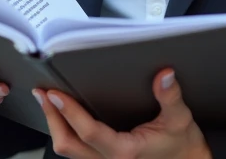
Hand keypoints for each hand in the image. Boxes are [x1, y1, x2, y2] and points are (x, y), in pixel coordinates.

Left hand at [35, 69, 210, 158]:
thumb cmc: (182, 146)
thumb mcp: (180, 119)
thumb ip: (170, 97)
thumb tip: (164, 75)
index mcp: (125, 151)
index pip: (88, 131)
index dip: (69, 112)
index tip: (56, 94)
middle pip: (67, 144)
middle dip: (52, 118)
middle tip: (43, 93)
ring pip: (68, 149)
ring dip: (55, 125)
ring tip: (48, 101)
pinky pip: (76, 150)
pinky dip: (66, 131)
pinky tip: (64, 115)